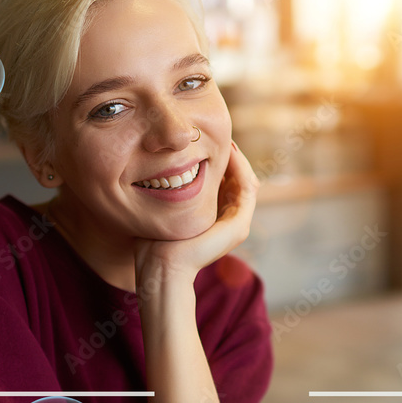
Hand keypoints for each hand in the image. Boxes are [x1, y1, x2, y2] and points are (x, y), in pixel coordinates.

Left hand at [133, 141, 259, 287]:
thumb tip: (155, 170)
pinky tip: (228, 151)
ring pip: (246, 181)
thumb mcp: (163, 209)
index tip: (205, 140)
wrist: (161, 267)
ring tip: (225, 139)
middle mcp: (230, 222)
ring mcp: (238, 225)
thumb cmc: (154, 243)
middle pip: (238, 180)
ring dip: (237, 159)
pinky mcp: (239, 226)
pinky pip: (246, 187)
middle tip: (218, 135)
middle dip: (230, 157)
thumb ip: (169, 193)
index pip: (225, 182)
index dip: (219, 160)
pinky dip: (240, 167)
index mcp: (215, 219)